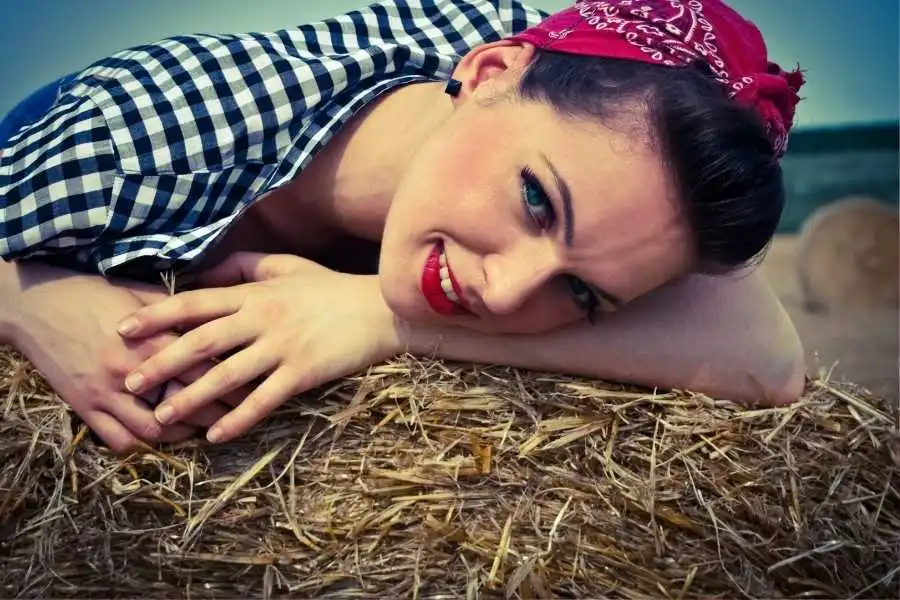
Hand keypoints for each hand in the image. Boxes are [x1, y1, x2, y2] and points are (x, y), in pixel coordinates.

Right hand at [8, 261, 239, 451]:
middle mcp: (132, 373)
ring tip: (201, 430)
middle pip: (186, 405)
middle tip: (238, 416)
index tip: (255, 387)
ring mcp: (106, 394)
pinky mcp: (84, 407)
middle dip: (217, 414)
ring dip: (182, 435)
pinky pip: (118, 440)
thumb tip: (217, 317)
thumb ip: (178, 312)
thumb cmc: (93, 292)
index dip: (234, 384)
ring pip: (154, 431)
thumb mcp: (141, 294)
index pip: (205, 371)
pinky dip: (142, 445)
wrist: (35, 304)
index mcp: (152, 341)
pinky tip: (158, 438)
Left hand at [117, 252, 402, 443]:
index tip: (124, 329)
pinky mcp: (303, 373)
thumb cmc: (330, 287)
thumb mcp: (286, 266)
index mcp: (254, 293)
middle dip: (161, 362)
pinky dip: (238, 418)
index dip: (157, 315)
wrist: (380, 309)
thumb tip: (203, 273)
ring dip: (190, 396)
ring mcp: (283, 348)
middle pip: (201, 342)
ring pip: (226, 375)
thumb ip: (243, 266)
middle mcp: (262, 320)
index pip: (196, 303)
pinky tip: (215, 434)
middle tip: (130, 381)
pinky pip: (264, 400)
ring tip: (162, 415)